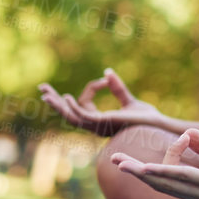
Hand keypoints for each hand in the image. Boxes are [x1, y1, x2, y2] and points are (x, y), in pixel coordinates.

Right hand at [37, 68, 168, 135]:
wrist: (156, 124)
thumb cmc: (146, 118)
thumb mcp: (129, 100)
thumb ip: (117, 88)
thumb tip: (108, 72)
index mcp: (100, 121)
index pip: (84, 104)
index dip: (91, 88)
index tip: (105, 79)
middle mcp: (96, 126)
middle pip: (69, 114)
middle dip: (55, 101)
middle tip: (42, 88)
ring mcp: (98, 126)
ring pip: (71, 116)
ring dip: (58, 105)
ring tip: (45, 92)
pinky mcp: (103, 123)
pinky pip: (83, 116)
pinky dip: (74, 106)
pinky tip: (67, 96)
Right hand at [111, 129, 198, 198]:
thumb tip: (187, 135)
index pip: (168, 179)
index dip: (163, 158)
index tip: (182, 136)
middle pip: (160, 184)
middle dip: (136, 172)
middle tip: (113, 159)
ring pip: (168, 181)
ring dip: (144, 172)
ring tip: (124, 164)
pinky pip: (185, 177)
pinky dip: (166, 171)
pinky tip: (150, 169)